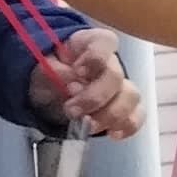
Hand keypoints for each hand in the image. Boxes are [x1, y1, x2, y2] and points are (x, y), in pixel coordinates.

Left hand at [30, 25, 142, 141]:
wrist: (48, 94)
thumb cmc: (47, 75)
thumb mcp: (40, 69)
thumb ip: (53, 71)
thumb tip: (70, 77)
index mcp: (89, 44)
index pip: (104, 42)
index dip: (96, 57)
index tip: (78, 72)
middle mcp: (110, 63)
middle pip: (116, 76)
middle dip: (95, 97)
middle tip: (72, 110)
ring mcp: (120, 85)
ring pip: (130, 96)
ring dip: (109, 114)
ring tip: (87, 125)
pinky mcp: (124, 107)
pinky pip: (136, 116)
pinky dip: (127, 127)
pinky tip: (112, 134)